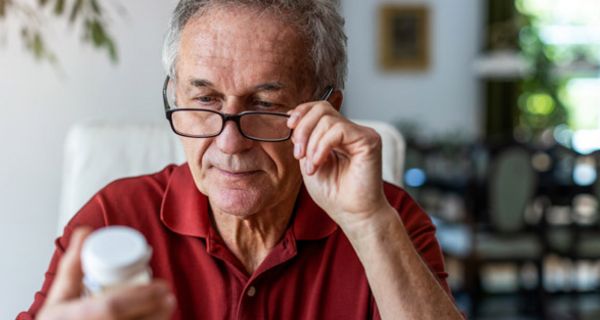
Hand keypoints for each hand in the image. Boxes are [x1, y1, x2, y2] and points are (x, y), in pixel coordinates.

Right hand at [38, 228, 175, 319]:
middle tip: (169, 294)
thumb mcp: (59, 297)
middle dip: (156, 307)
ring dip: (157, 319)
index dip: (141, 295)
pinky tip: (159, 317)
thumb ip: (73, 266)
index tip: (160, 285)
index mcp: (74, 317)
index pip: (112, 306)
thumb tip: (86, 231)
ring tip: (169, 303)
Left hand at [287, 100, 389, 228]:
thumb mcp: (309, 161)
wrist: (353, 214)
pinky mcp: (369, 140)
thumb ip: (304, 140)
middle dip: (303, 129)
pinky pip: (338, 130)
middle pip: (321, 108)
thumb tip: (293, 119)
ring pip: (328, 120)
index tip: (289, 127)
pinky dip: (322, 147)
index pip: (319, 108)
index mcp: (337, 134)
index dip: (301, 112)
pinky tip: (319, 163)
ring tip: (311, 166)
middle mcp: (351, 130)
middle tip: (298, 153)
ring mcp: (362, 134)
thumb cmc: (334, 194)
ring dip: (311, 144)